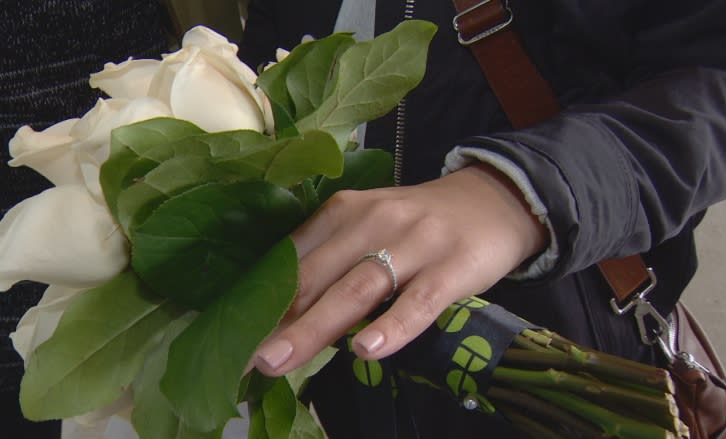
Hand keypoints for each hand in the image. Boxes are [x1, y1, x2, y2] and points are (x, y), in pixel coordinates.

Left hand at [253, 164, 547, 375]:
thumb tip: (281, 316)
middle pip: (318, 276)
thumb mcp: (369, 229)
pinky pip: (419, 300)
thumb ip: (330, 261)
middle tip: (245, 357)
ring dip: (315, 327)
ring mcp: (414, 242)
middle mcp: (374, 221)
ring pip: (359, 288)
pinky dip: (393, 326)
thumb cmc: (417, 225)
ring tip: (280, 360)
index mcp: (344, 211)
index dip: (262, 298)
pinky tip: (368, 350)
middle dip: (277, 320)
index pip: (294, 258)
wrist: (491, 201)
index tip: (235, 334)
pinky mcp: (452, 266)